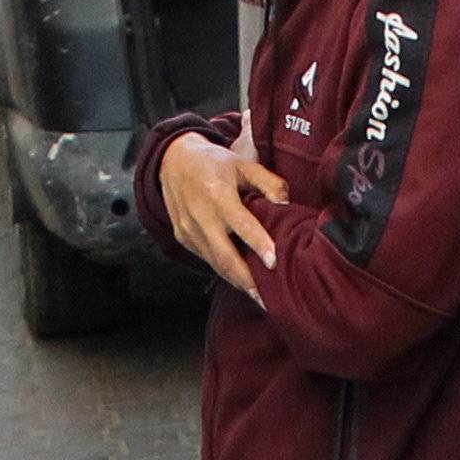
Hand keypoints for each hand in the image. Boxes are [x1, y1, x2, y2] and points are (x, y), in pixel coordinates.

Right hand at [158, 131, 286, 295]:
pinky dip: (224, 269)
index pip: (241, 224)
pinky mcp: (183, 238)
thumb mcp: (243, 164)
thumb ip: (269, 182)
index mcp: (218, 195)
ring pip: (215, 263)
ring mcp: (189, 230)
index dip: (258, 244)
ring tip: (257, 295)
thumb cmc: (214, 163)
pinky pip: (207, 258)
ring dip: (236, 280)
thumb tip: (287, 204)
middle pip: (225, 256)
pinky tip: (240, 278)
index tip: (274, 262)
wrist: (173, 161)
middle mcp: (200, 216)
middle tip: (266, 298)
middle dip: (246, 280)